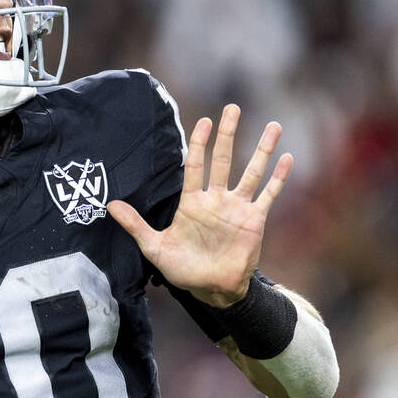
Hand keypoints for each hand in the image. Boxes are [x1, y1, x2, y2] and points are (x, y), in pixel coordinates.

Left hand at [106, 104, 292, 307]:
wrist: (211, 289)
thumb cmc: (182, 268)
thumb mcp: (154, 247)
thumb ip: (135, 225)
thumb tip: (110, 206)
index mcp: (192, 202)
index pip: (194, 166)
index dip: (199, 144)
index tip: (203, 121)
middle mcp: (216, 199)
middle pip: (223, 160)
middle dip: (228, 134)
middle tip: (232, 108)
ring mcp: (237, 208)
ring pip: (251, 172)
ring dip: (262, 149)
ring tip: (273, 126)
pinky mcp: (254, 220)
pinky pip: (268, 194)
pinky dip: (278, 177)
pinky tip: (287, 158)